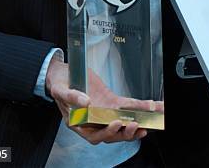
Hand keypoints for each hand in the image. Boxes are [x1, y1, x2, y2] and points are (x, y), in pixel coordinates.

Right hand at [45, 58, 162, 144]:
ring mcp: (102, 112)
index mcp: (78, 123)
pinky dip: (137, 108)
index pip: (94, 134)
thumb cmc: (59, 83)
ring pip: (121, 124)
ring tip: (147, 124)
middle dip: (125, 133)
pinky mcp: (109, 101)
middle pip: (111, 134)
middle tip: (136, 126)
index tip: (116, 124)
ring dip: (135, 126)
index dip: (106, 132)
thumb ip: (71, 96)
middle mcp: (92, 121)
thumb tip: (86, 103)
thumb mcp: (60, 89)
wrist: (62, 74)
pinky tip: (149, 107)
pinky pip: (125, 108)